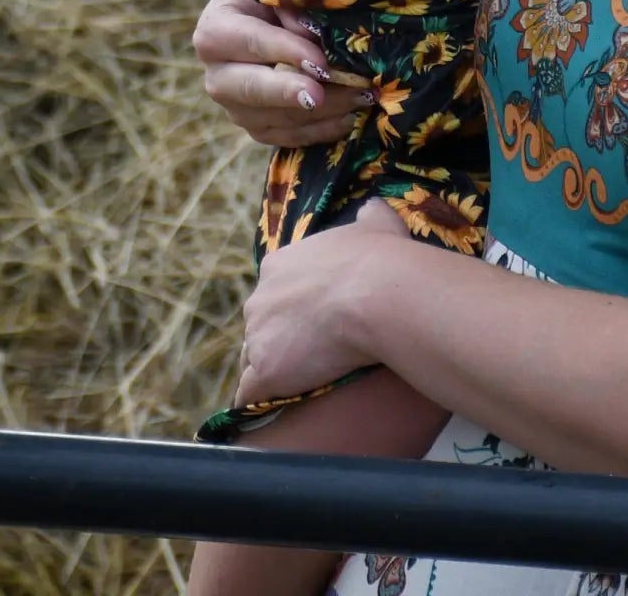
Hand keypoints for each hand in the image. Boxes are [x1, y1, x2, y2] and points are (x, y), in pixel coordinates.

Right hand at [191, 0, 370, 145]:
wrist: (266, 20)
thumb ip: (293, 4)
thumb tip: (312, 34)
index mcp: (214, 30)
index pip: (249, 42)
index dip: (284, 51)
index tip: (320, 62)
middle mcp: (216, 75)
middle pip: (250, 88)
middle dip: (288, 93)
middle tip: (321, 95)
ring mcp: (234, 107)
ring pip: (274, 118)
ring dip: (320, 111)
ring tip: (358, 97)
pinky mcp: (256, 128)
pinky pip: (287, 137)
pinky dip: (320, 130)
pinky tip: (349, 118)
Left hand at [236, 198, 414, 403]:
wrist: (376, 293)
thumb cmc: (376, 258)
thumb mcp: (374, 224)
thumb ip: (368, 217)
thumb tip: (374, 208)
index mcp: (279, 265)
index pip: (275, 295)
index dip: (291, 313)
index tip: (310, 327)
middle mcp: (260, 298)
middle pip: (260, 327)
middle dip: (277, 343)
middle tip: (306, 362)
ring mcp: (258, 335)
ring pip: (253, 361)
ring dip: (269, 375)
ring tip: (291, 393)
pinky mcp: (265, 371)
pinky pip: (251, 395)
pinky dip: (257, 406)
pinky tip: (266, 419)